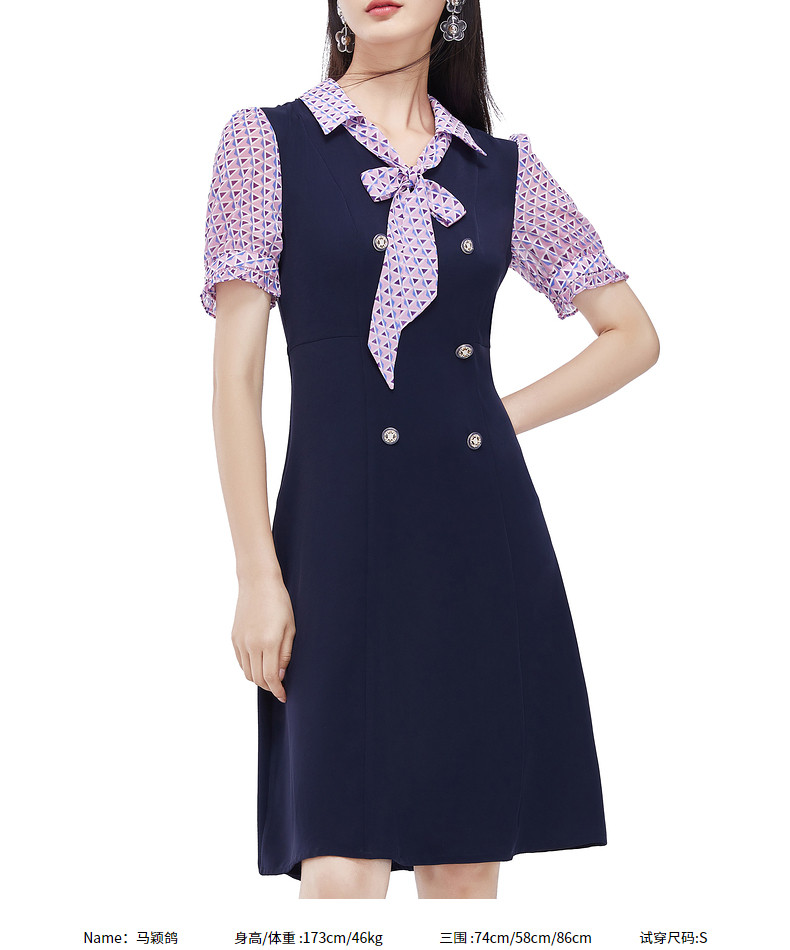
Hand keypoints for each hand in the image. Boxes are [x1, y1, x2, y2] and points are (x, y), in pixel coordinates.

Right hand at [231, 575, 295, 702]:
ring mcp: (240, 641)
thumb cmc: (280, 602)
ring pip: (247, 672)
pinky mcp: (234, 637)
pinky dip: (249, 668)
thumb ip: (285, 653)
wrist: (258, 583)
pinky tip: (259, 664)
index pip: (270, 677)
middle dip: (269, 687)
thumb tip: (279, 675)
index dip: (277, 690)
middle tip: (279, 687)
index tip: (284, 696)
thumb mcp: (290, 628)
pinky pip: (240, 661)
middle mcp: (251, 644)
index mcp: (268, 642)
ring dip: (258, 679)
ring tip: (270, 676)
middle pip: (257, 679)